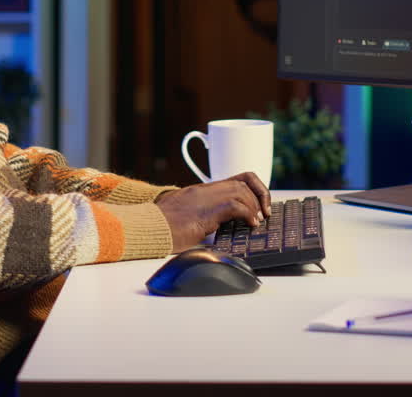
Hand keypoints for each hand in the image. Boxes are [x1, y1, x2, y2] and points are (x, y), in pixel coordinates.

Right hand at [155, 172, 271, 250]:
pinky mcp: (207, 210)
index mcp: (201, 191)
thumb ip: (201, 218)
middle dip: (260, 197)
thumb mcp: (184, 218)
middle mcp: (205, 190)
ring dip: (255, 206)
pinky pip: (236, 205)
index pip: (236, 179)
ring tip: (256, 222)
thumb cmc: (161, 228)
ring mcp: (206, 198)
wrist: (148, 228)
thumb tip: (213, 231)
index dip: (253, 189)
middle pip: (244, 181)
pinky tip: (249, 225)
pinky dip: (248, 214)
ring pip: (242, 190)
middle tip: (263, 215)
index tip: (259, 206)